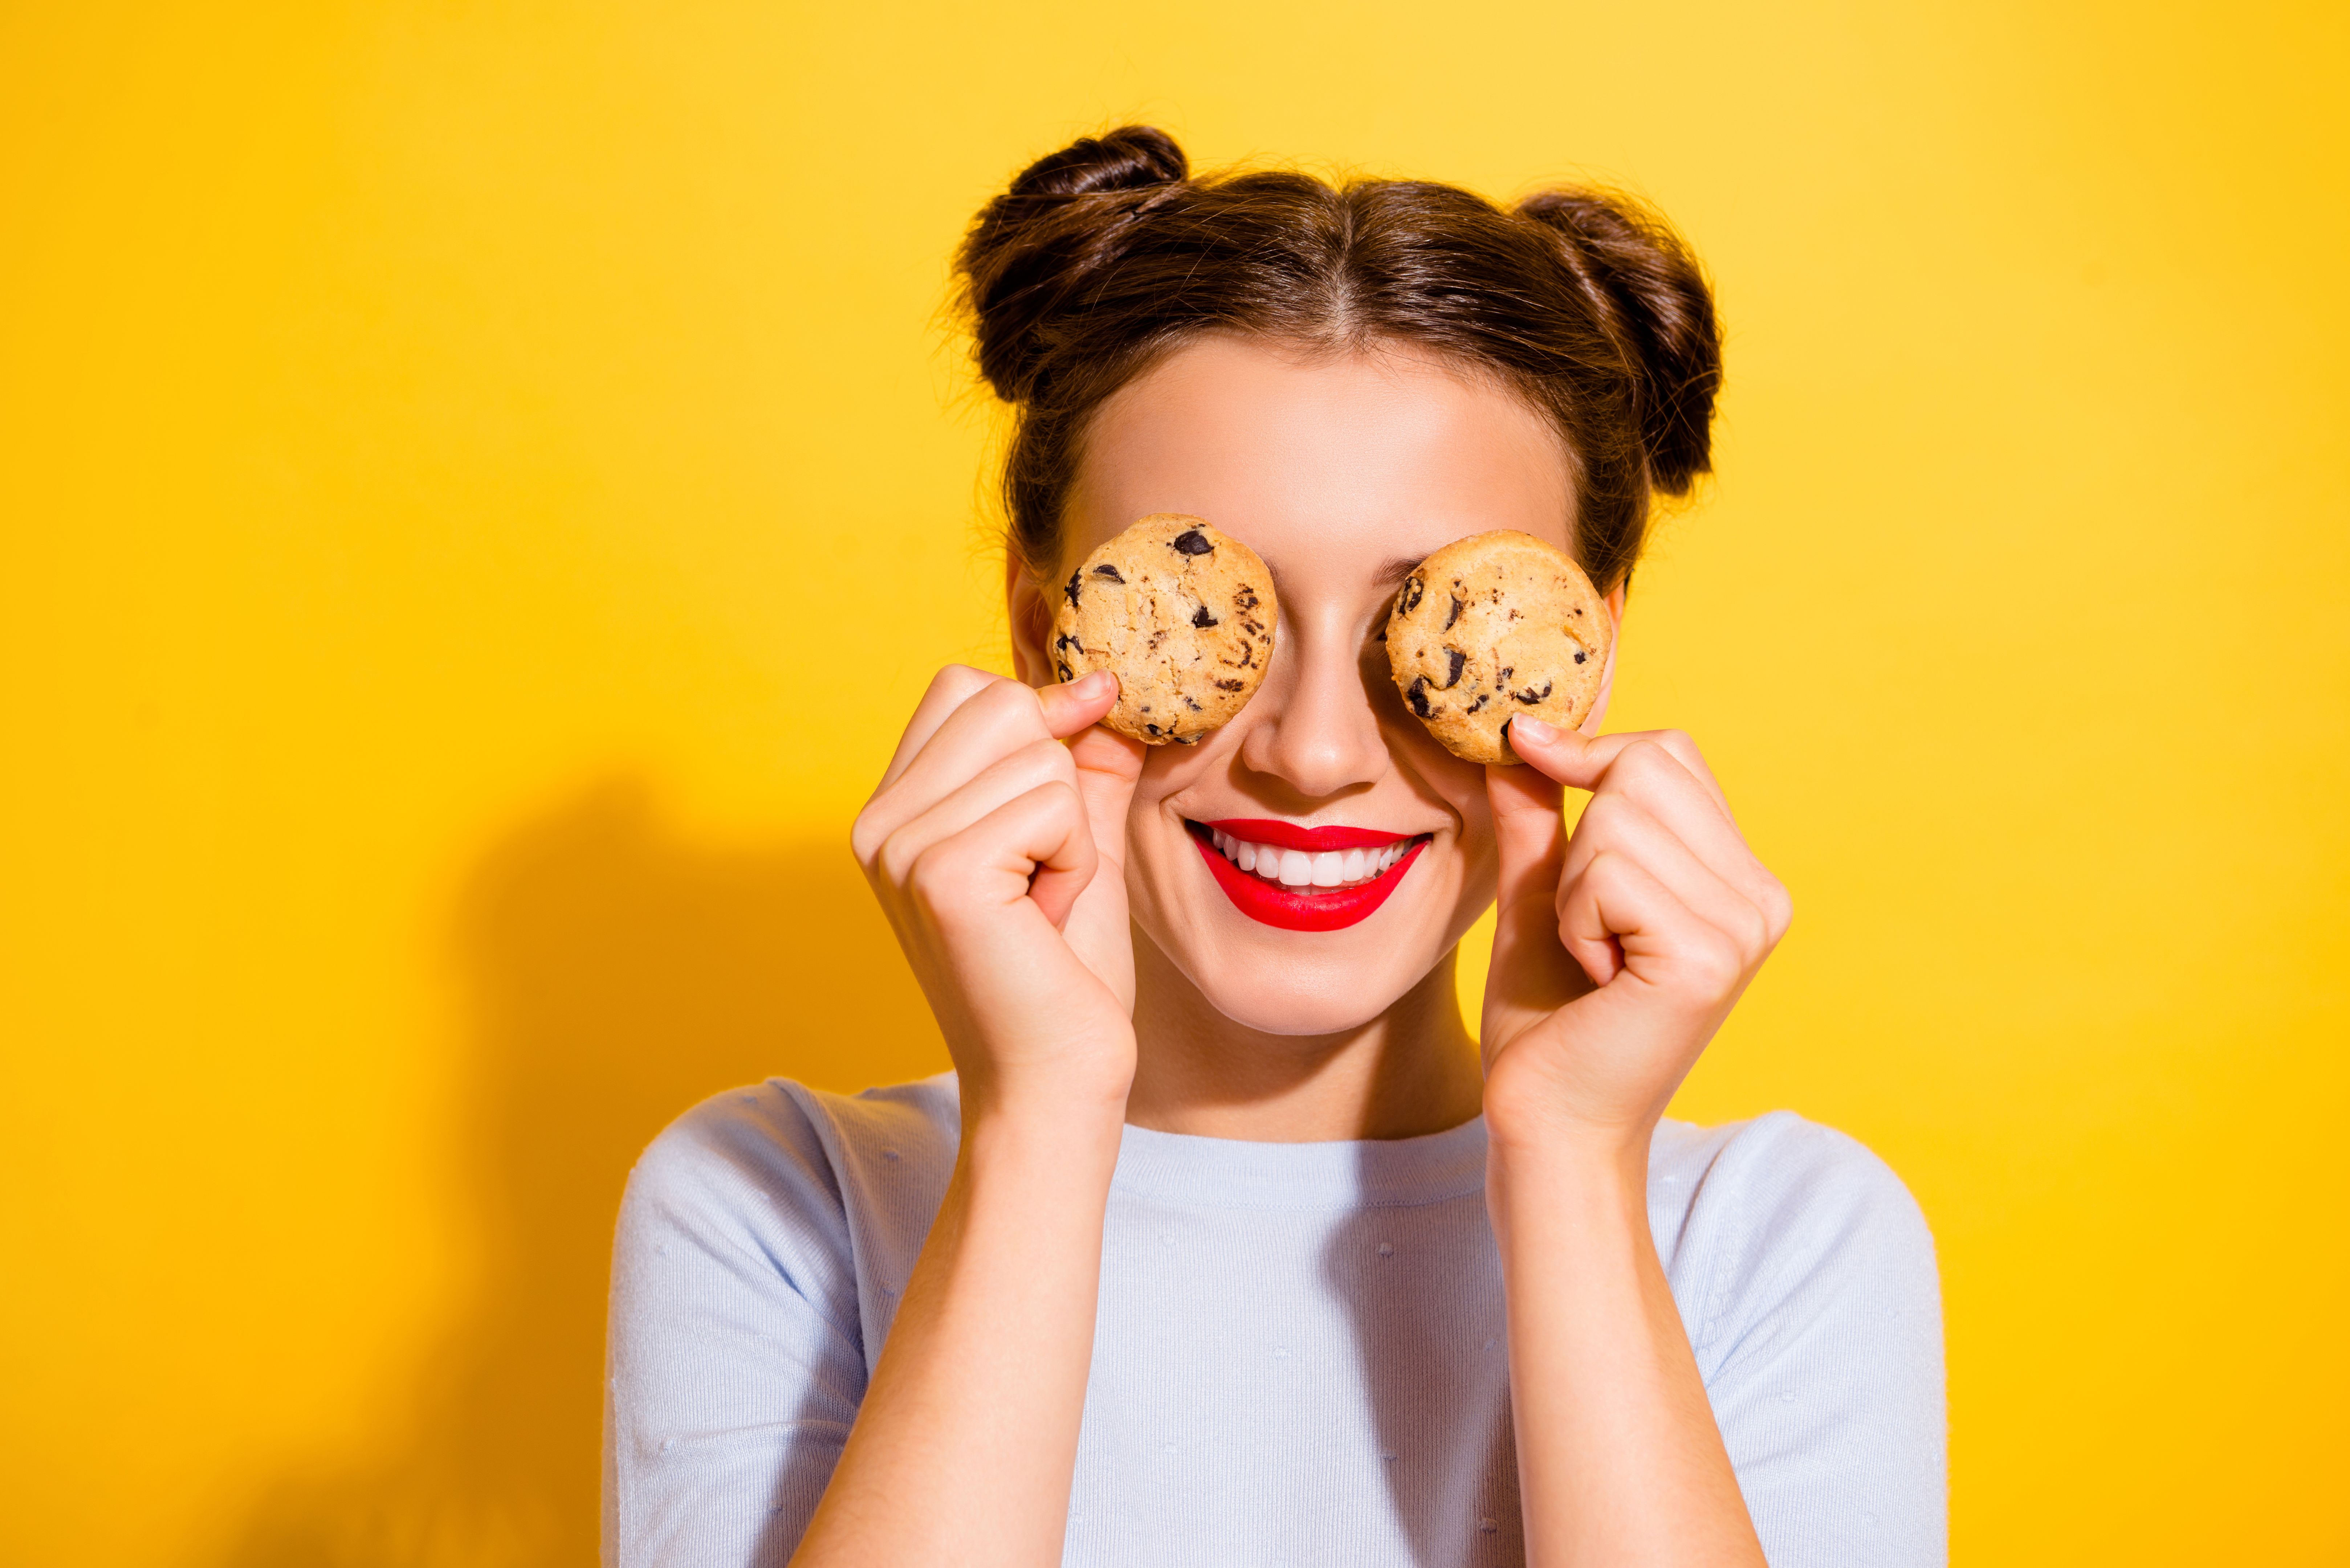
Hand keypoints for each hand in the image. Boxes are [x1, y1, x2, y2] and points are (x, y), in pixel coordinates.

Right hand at [851, 666, 1145, 1114]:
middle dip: (1059, 785)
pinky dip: (1076, 863)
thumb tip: (1104, 684)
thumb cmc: (1064, 974)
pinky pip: (1056, 806)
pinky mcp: (943, 874)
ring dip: (1073, 835)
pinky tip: (1044, 920)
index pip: (967, 687)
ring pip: (1041, 756)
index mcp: (893, 808)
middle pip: (1004, 703)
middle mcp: (879, 821)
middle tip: (1041, 876)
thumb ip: (1084, 762)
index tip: (1059, 806)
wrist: (1054, 1081)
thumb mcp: (1077, 842)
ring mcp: (902, 846)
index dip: (1041, 724)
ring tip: (1041, 905)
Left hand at [1478, 718, 1791, 1155]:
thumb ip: (1542, 817)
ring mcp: (1743, 926)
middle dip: (1580, 840)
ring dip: (1572, 890)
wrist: (1550, 1123)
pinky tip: (1597, 977)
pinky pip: (1608, 873)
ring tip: (1593, 957)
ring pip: (1616, 819)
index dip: (1590, 753)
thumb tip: (1517, 733)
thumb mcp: (1543, 897)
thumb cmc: (1551, 1021)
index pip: (1668, 752)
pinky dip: (1575, 920)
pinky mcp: (1707, 955)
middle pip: (1642, 768)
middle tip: (1585, 926)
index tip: (1528, 755)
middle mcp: (1761, 896)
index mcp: (1739, 877)